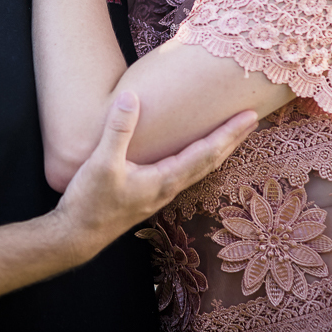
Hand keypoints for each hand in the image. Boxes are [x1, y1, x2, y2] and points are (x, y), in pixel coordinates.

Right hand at [52, 91, 256, 258]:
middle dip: (233, 139)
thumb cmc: (91, 202)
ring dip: (219, 148)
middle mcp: (169, 187)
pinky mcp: (150, 192)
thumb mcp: (102, 163)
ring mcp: (161, 192)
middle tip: (254, 119)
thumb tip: (130, 96)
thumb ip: (118, 130)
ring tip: (232, 133)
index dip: (229, 133)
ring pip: (200, 167)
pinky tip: (194, 152)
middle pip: (211, 160)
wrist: (77, 235)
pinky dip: (199, 157)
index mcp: (165, 179)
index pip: (206, 152)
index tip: (249, 117)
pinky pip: (185, 171)